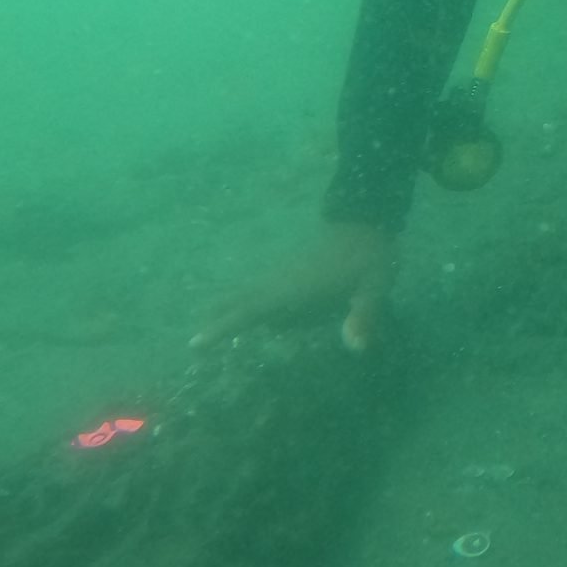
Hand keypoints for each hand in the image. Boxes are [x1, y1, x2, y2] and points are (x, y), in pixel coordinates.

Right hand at [192, 221, 396, 352]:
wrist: (365, 218)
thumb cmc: (369, 257)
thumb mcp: (374, 288)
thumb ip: (364, 316)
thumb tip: (357, 347)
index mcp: (295, 289)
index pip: (252, 311)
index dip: (224, 327)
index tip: (196, 343)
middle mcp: (281, 282)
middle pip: (240, 301)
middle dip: (217, 319)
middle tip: (192, 343)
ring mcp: (284, 274)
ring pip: (249, 294)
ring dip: (229, 309)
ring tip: (206, 327)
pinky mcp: (290, 270)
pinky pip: (262, 290)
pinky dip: (248, 301)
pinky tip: (245, 311)